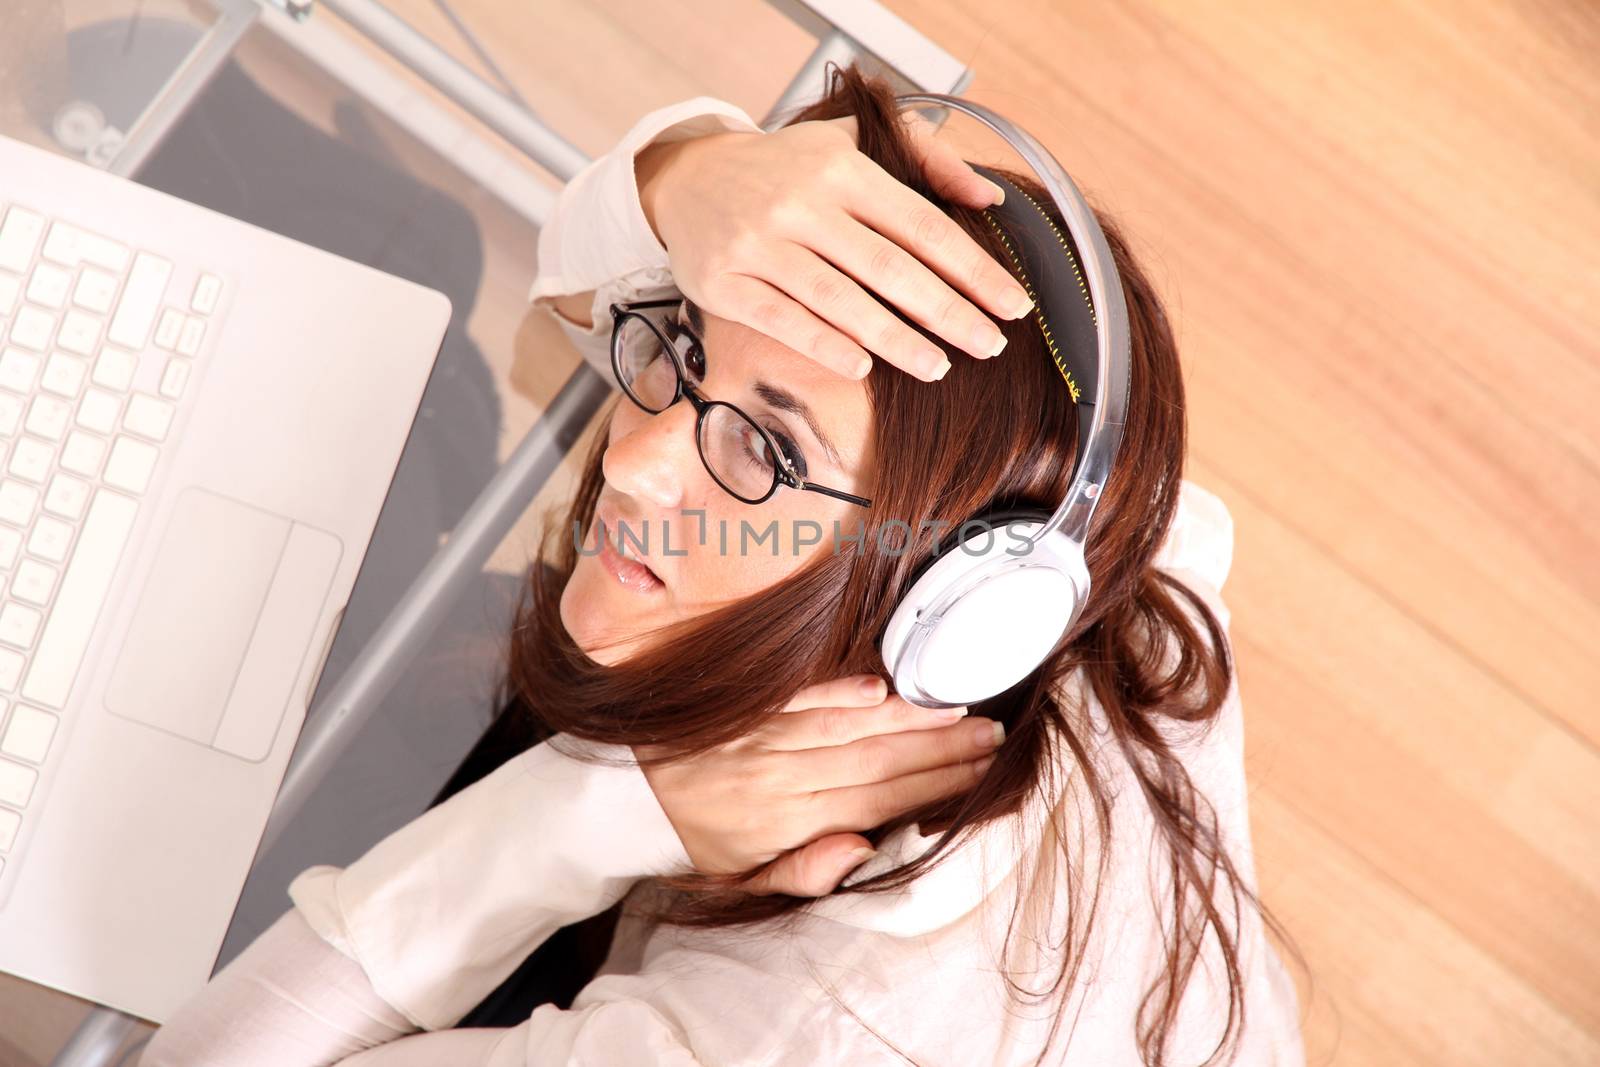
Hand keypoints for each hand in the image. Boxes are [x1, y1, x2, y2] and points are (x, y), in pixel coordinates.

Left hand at [633, 674, 1002, 896]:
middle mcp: (779, 781)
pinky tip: (881, 688)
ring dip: (909, 719)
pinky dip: (839, 693)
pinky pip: (798, 697)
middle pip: (875, 764)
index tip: (979, 778)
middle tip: (991, 738)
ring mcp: (761, 739)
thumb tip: (860, 852)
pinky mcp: (744, 707)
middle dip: (941, 751)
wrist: (619, 799)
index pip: (876, 805)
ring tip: (959, 711)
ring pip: (848, 729)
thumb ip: (802, 872)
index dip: (933, 791)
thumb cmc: (695, 843)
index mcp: (786, 827)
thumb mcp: (742, 883)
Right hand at [636, 113, 1034, 382]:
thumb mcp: (850, 143)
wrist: (685, 180)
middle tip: (990, 346)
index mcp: (841, 168)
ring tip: (939, 367)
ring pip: (839, 300)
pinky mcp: (725, 283)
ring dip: (896, 339)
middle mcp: (800, 203)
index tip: (1012, 304)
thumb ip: (926, 158)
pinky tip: (864, 368)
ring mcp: (759, 245)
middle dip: (947, 312)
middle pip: (888, 267)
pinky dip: (826, 345)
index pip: (921, 224)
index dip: (972, 268)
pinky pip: (784, 320)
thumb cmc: (785, 169)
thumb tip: (991, 195)